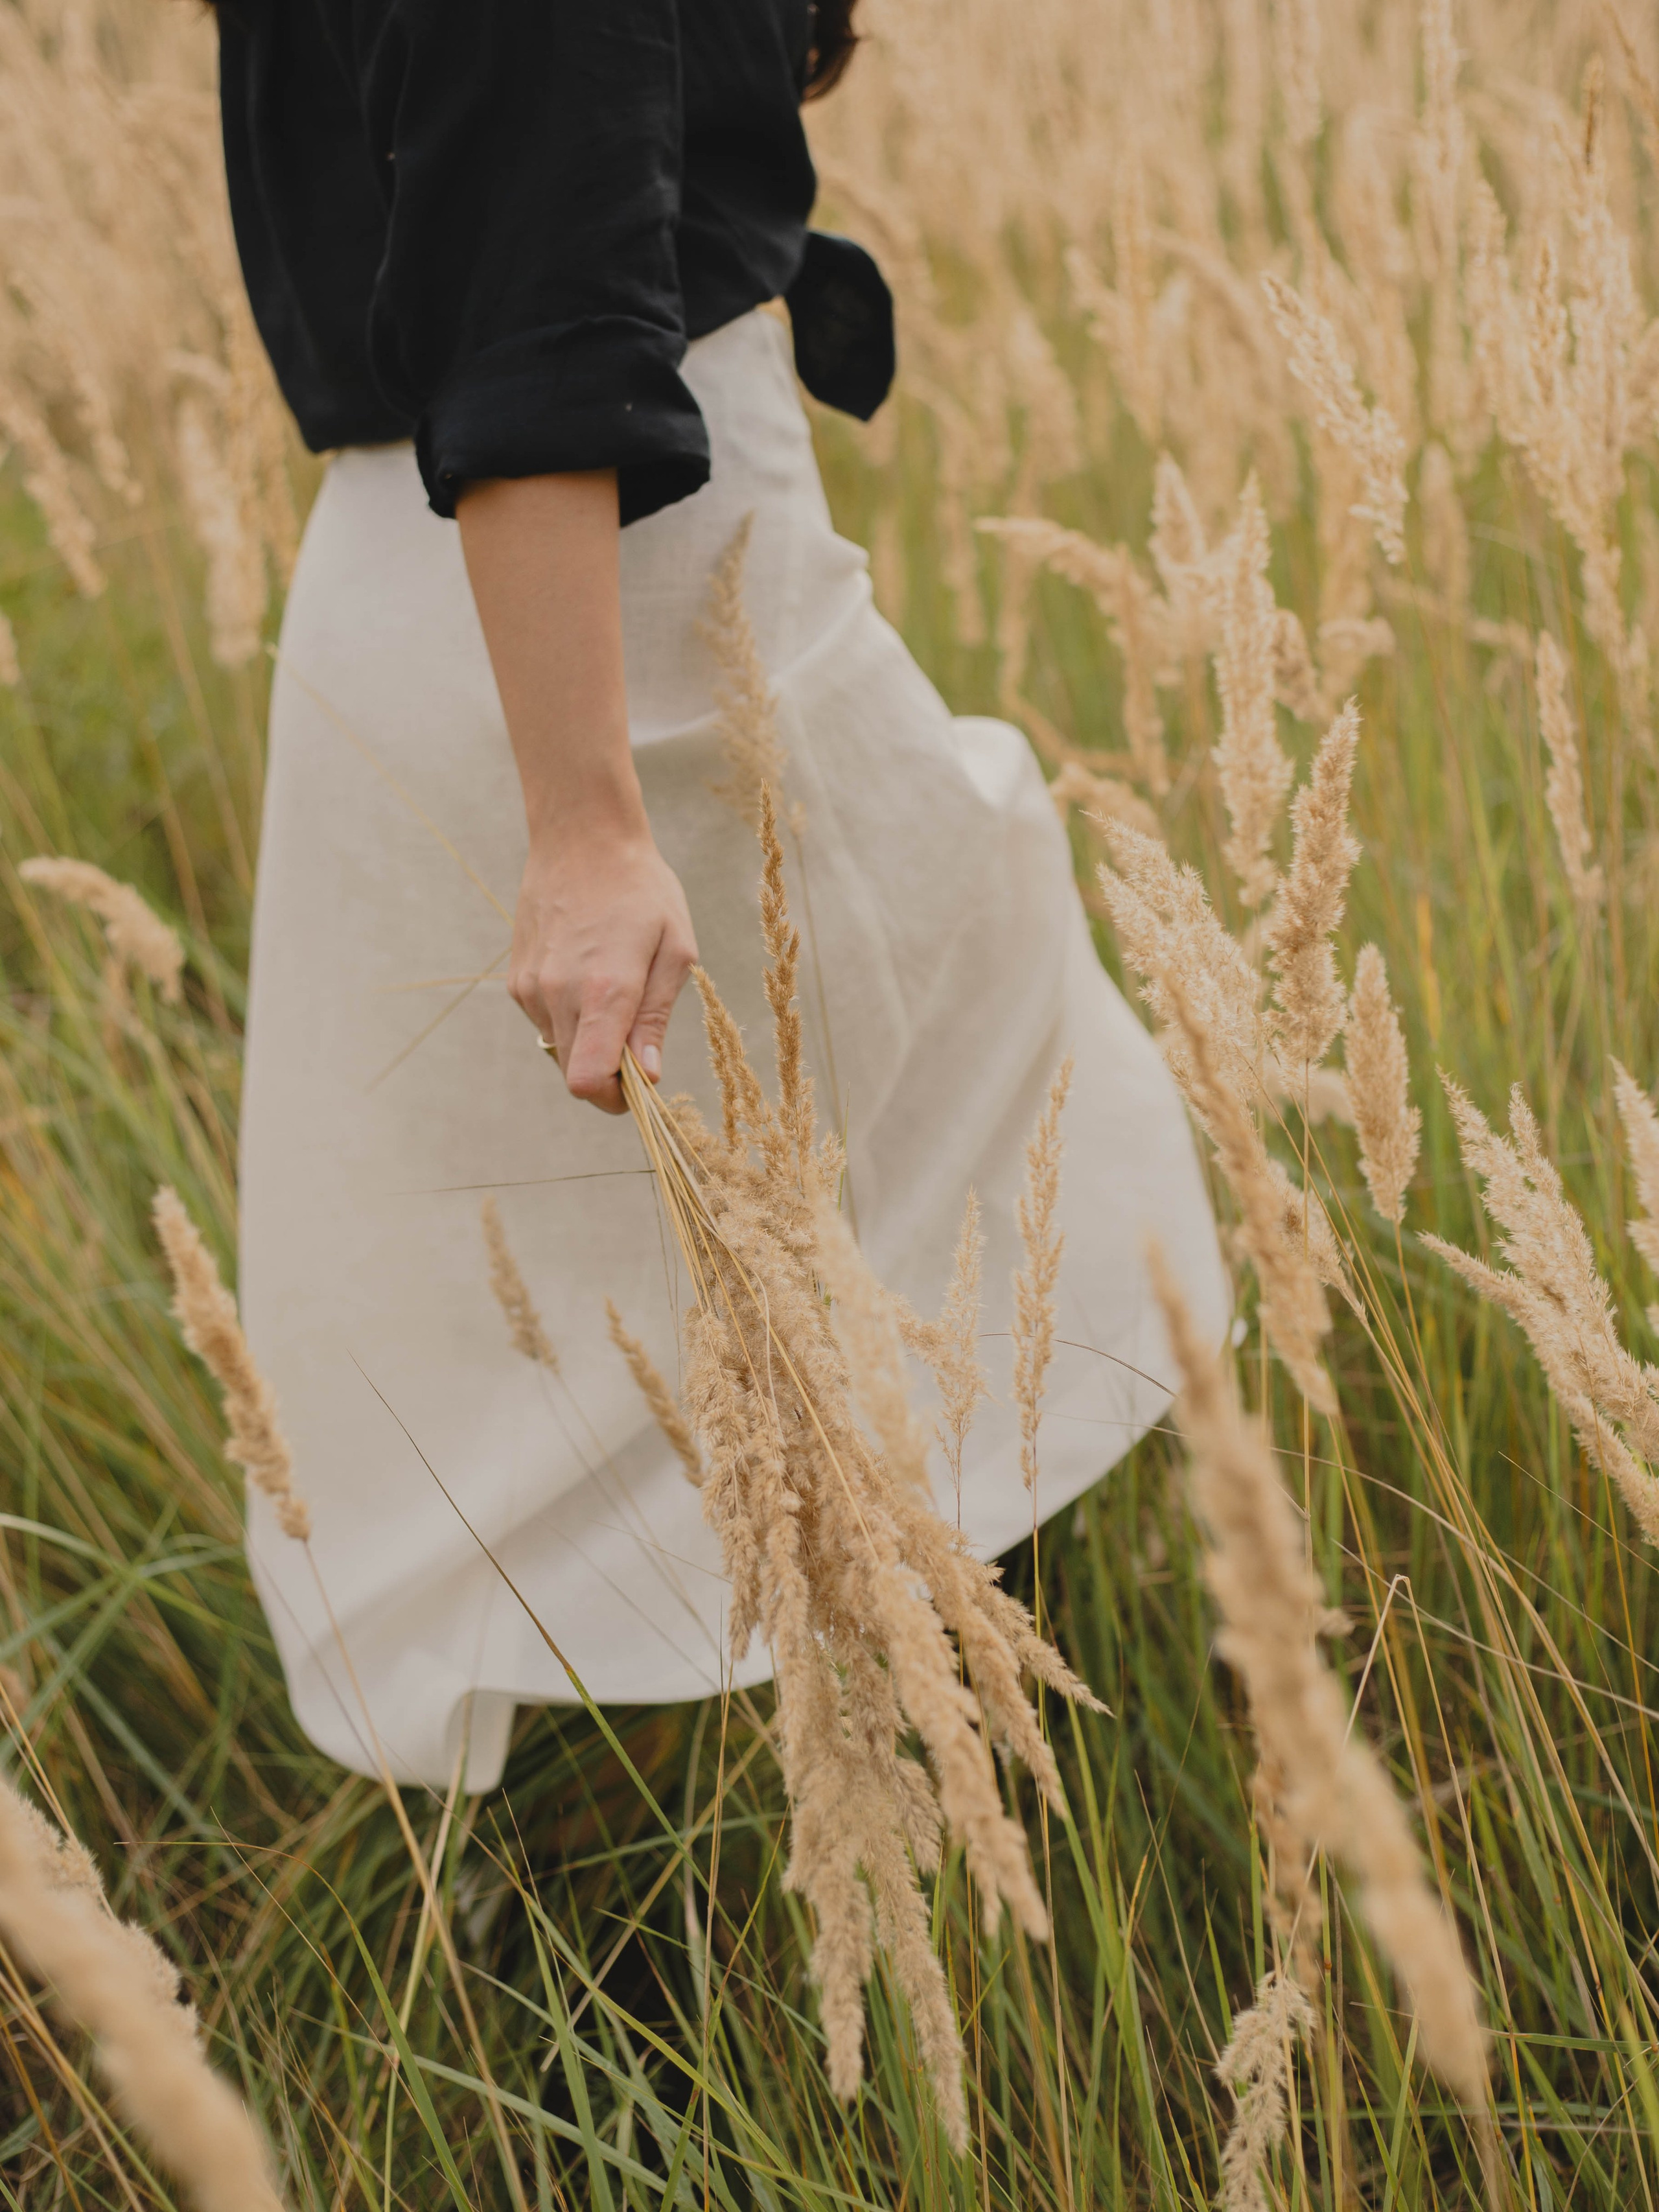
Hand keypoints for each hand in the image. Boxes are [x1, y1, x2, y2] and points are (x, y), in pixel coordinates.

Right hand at [509, 825, 697, 1113]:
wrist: (582, 838)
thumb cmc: (641, 890)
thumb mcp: (675, 949)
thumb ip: (656, 1017)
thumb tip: (649, 1075)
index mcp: (605, 990)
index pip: (588, 1081)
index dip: (614, 1098)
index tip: (639, 1084)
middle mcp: (558, 994)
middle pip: (574, 1075)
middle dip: (608, 1072)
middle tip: (637, 1035)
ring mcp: (532, 988)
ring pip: (559, 1049)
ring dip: (588, 1040)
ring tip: (613, 988)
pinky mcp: (517, 981)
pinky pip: (545, 1022)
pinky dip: (568, 1017)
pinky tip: (586, 973)